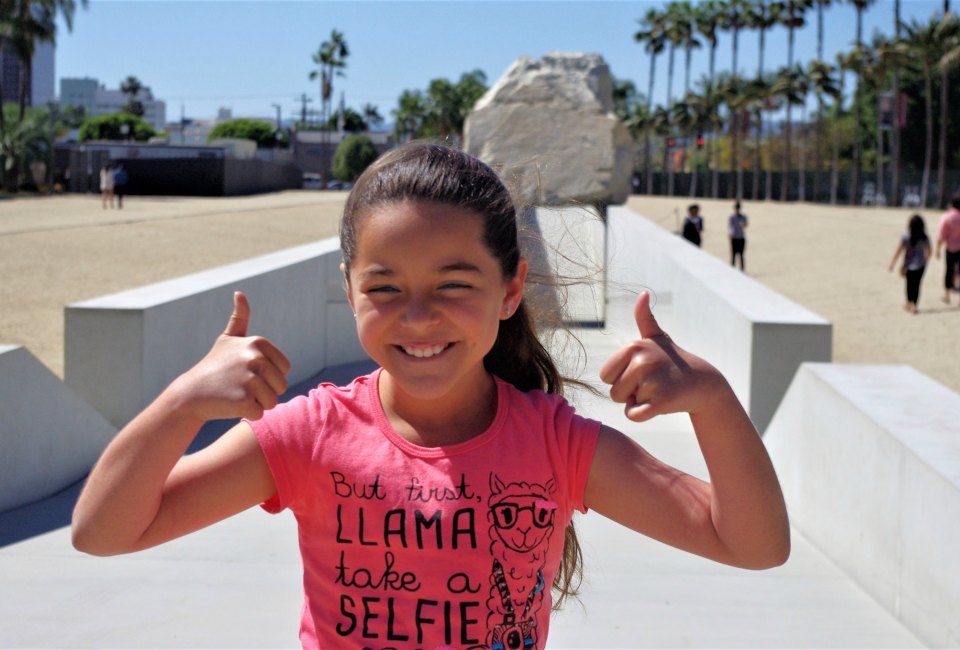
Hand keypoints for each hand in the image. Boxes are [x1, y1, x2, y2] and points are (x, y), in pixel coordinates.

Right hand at [175, 291, 290, 421]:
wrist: (190, 393)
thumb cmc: (214, 367)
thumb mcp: (227, 340)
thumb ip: (239, 318)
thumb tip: (239, 293)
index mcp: (258, 343)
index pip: (285, 369)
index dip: (269, 376)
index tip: (247, 372)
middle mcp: (255, 359)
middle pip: (281, 386)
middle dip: (265, 391)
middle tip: (240, 387)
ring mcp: (250, 380)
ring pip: (273, 401)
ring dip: (258, 403)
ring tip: (236, 395)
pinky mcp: (244, 401)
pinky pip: (260, 413)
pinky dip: (248, 413)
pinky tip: (231, 405)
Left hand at [599, 292, 723, 421]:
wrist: (703, 383)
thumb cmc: (674, 361)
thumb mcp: (658, 337)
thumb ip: (644, 318)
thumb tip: (643, 293)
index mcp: (633, 346)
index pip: (606, 376)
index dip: (621, 379)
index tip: (642, 372)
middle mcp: (641, 360)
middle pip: (614, 392)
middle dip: (629, 393)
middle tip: (652, 383)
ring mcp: (652, 380)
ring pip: (627, 404)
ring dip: (640, 403)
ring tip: (659, 389)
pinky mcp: (662, 400)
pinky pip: (634, 415)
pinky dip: (643, 414)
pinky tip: (660, 404)